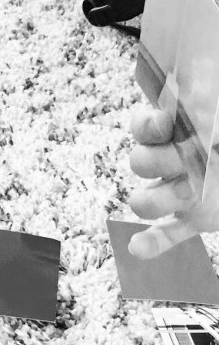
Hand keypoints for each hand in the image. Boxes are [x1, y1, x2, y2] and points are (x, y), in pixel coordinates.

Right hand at [127, 106, 218, 257]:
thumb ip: (205, 102)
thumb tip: (196, 98)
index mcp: (180, 130)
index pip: (144, 127)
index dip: (147, 126)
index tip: (167, 123)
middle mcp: (172, 160)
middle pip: (139, 163)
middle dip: (160, 161)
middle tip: (194, 158)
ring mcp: (180, 192)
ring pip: (145, 201)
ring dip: (159, 199)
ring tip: (192, 193)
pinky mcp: (194, 220)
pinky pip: (164, 236)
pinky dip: (150, 243)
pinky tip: (139, 247)